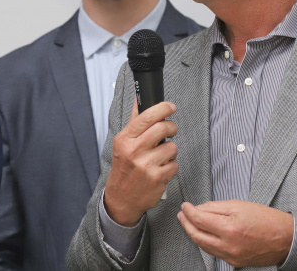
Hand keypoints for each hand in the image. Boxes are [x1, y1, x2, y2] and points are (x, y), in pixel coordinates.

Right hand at [103, 100, 177, 226]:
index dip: (163, 108)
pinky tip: (160, 169)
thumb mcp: (123, 143)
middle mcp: (134, 151)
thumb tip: (140, 99)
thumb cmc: (124, 167)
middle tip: (170, 131)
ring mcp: (146, 165)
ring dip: (170, 150)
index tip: (171, 106)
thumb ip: (134, 121)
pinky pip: (175, 165)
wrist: (121, 197)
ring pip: (172, 147)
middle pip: (163, 128)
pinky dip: (171, 166)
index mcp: (125, 139)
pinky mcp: (158, 179)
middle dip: (171, 127)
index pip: (147, 116)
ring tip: (160, 156)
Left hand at [177, 200, 292, 267]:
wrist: (286, 239)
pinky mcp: (234, 262)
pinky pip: (213, 252)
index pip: (199, 220)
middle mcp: (228, 245)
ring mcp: (231, 256)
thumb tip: (199, 209)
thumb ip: (215, 207)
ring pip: (203, 246)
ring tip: (189, 223)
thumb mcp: (239, 205)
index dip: (188, 211)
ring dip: (193, 233)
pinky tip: (203, 234)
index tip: (185, 206)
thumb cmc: (266, 220)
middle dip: (186, 224)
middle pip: (197, 235)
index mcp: (230, 228)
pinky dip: (205, 242)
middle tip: (182, 215)